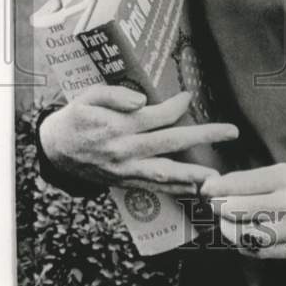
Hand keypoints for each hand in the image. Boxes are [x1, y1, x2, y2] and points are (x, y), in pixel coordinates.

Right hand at [39, 86, 237, 194]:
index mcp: (118, 126)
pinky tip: (196, 189)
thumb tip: (143, 101)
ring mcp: (126, 169)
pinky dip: (176, 189)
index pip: (157, 116)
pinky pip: (155, 187)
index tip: (189, 96)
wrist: (55, 150)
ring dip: (194, 174)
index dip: (177, 105)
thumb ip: (114, 95)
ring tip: (218, 176)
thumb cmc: (75, 118)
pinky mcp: (125, 181)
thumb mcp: (87, 97)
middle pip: (171, 142)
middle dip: (203, 136)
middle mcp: (125, 150)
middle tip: (231, 132)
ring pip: (165, 173)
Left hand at [201, 163, 285, 258]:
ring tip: (226, 227)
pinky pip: (271, 252)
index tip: (206, 190)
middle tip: (213, 209)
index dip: (220, 188)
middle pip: (242, 208)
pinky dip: (253, 248)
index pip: (243, 182)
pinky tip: (245, 243)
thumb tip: (231, 189)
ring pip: (254, 234)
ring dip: (234, 232)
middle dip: (222, 210)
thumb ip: (268, 182)